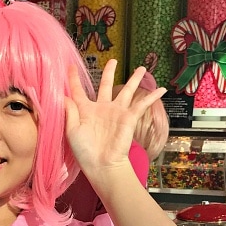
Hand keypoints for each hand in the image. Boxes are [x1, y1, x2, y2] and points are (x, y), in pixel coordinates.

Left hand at [65, 61, 165, 183]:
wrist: (102, 164)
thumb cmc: (84, 151)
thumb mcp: (72, 131)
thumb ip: (69, 112)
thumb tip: (63, 95)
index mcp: (86, 110)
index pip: (78, 91)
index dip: (74, 79)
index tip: (70, 66)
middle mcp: (102, 108)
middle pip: (106, 85)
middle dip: (109, 72)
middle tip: (113, 60)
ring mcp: (116, 112)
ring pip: (126, 91)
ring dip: (134, 79)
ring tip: (141, 68)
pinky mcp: (129, 118)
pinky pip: (142, 104)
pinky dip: (152, 97)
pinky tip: (162, 89)